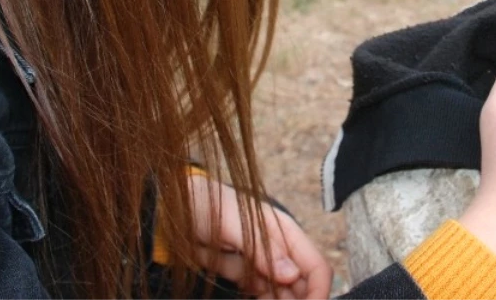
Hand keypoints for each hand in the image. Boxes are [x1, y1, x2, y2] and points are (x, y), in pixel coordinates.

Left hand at [188, 173, 331, 299]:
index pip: (316, 266)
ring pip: (284, 295)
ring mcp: (262, 266)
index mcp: (285, 233)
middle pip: (303, 286)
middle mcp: (279, 251)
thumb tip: (292, 274)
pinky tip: (252, 298)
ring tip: (255, 296)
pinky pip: (262, 296)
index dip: (319, 291)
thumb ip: (262, 247)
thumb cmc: (206, 206)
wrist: (176, 210)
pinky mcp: (245, 276)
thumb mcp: (232, 223)